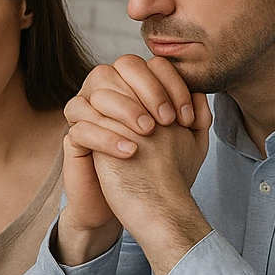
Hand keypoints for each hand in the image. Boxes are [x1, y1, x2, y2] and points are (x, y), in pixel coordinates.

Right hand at [56, 56, 203, 265]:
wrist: (135, 208)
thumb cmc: (158, 172)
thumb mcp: (186, 145)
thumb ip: (196, 118)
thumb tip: (201, 94)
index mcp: (135, 90)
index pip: (150, 65)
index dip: (171, 84)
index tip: (186, 117)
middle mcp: (109, 94)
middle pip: (120, 67)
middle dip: (148, 90)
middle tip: (167, 121)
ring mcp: (88, 115)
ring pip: (97, 92)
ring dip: (126, 109)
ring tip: (147, 134)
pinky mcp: (74, 139)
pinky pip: (82, 127)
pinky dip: (106, 138)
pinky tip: (129, 152)